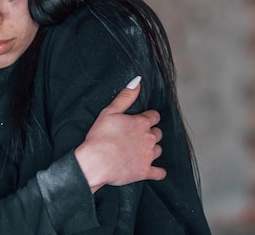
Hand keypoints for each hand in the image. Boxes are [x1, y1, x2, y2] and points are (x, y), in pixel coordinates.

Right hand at [74, 77, 166, 192]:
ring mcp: (148, 156)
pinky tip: (156, 170)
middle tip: (139, 136)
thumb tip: (138, 81)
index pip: (154, 116)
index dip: (148, 118)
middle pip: (158, 133)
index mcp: (141, 123)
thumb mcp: (110, 111)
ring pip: (159, 150)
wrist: (95, 162)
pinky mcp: (145, 172)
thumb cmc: (99, 136)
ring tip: (142, 150)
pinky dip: (159, 172)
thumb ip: (126, 96)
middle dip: (151, 133)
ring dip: (153, 149)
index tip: (142, 120)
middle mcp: (148, 138)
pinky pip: (159, 173)